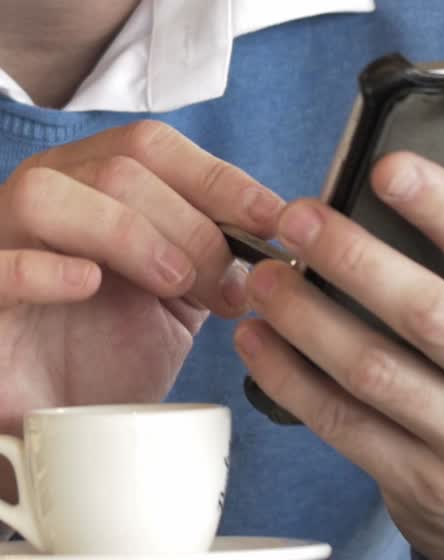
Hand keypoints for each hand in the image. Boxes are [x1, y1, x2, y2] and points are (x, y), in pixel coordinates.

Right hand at [0, 122, 281, 439]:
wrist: (49, 431)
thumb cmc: (108, 353)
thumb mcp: (174, 298)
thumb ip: (214, 257)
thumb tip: (280, 237)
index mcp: (90, 180)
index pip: (153, 146)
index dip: (218, 176)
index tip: (272, 218)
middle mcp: (44, 194)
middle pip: (118, 167)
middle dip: (189, 220)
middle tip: (227, 281)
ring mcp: (1, 241)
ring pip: (49, 193)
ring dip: (126, 232)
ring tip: (172, 283)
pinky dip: (44, 269)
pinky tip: (87, 284)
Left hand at [234, 156, 443, 559]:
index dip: (440, 205)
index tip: (387, 168)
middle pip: (425, 312)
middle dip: (353, 256)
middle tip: (299, 216)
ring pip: (373, 371)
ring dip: (307, 317)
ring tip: (264, 272)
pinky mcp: (420, 481)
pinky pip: (344, 425)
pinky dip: (291, 380)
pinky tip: (260, 338)